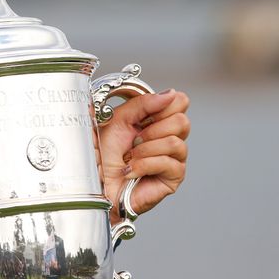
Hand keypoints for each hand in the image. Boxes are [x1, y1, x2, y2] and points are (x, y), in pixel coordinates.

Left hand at [98, 88, 190, 222]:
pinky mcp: (173, 178)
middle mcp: (169, 137)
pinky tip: (130, 171)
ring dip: (145, 150)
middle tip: (133, 141)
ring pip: (176, 143)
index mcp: (156, 120)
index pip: (180, 101)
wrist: (94, 184)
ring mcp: (174, 158)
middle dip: (152, 131)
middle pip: (183, 121)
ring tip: (129, 158)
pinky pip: (169, 163)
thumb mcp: (115, 121)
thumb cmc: (101, 156)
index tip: (141, 118)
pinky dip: (144, 165)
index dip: (162, 106)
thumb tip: (170, 94)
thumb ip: (141, 104)